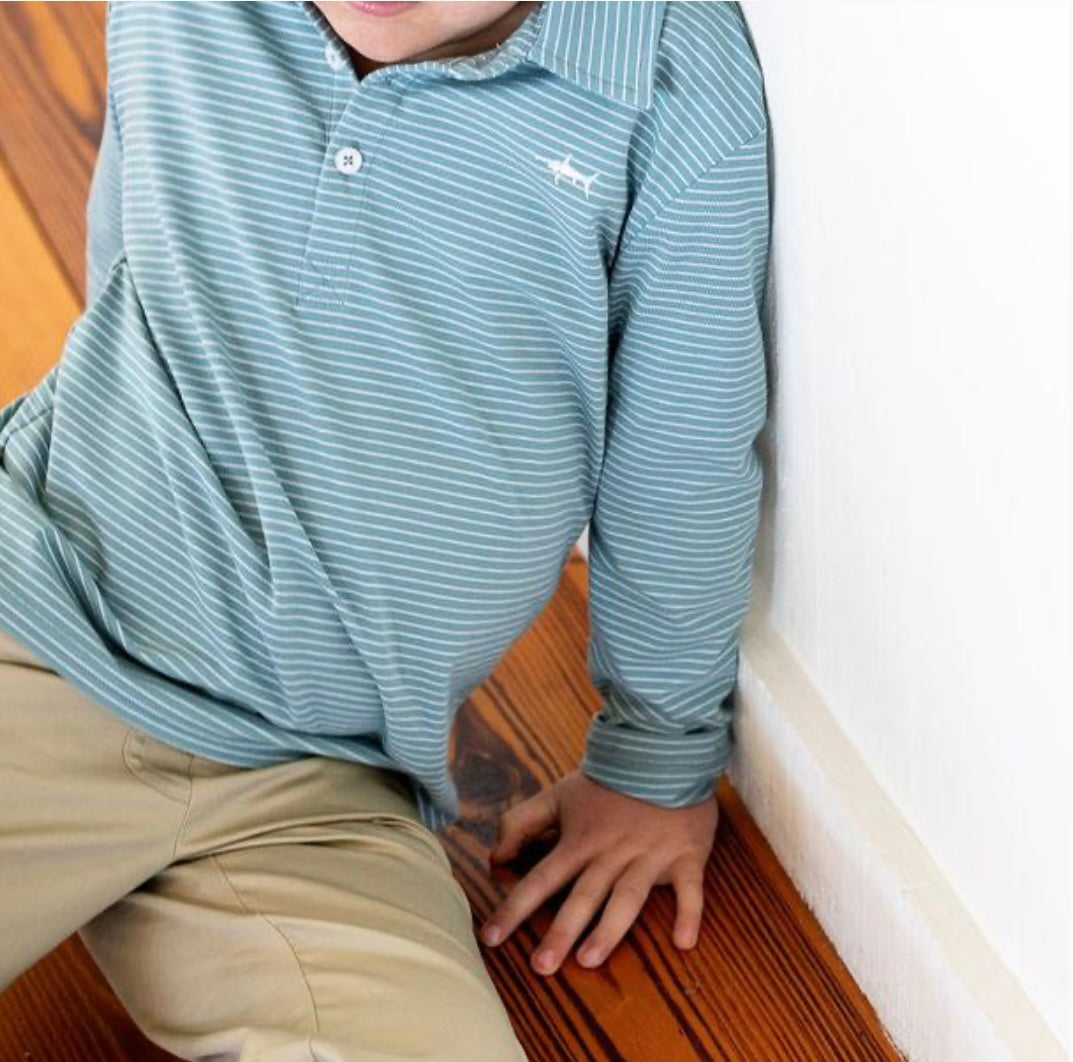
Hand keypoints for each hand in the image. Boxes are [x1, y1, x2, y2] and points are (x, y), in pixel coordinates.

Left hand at [479, 769, 718, 975]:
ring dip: (609, 928)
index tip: (491, 938)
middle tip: (541, 967)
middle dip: (560, 931)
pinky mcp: (685, 854)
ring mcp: (649, 856)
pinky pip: (689, 888)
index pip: (540, 879)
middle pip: (582, 896)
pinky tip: (683, 942)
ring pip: (627, 897)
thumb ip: (521, 823)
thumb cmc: (607, 780)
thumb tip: (495, 857)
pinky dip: (689, 913)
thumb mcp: (557, 795)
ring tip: (589, 959)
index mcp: (580, 841)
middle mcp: (611, 853)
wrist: (663, 752)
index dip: (514, 908)